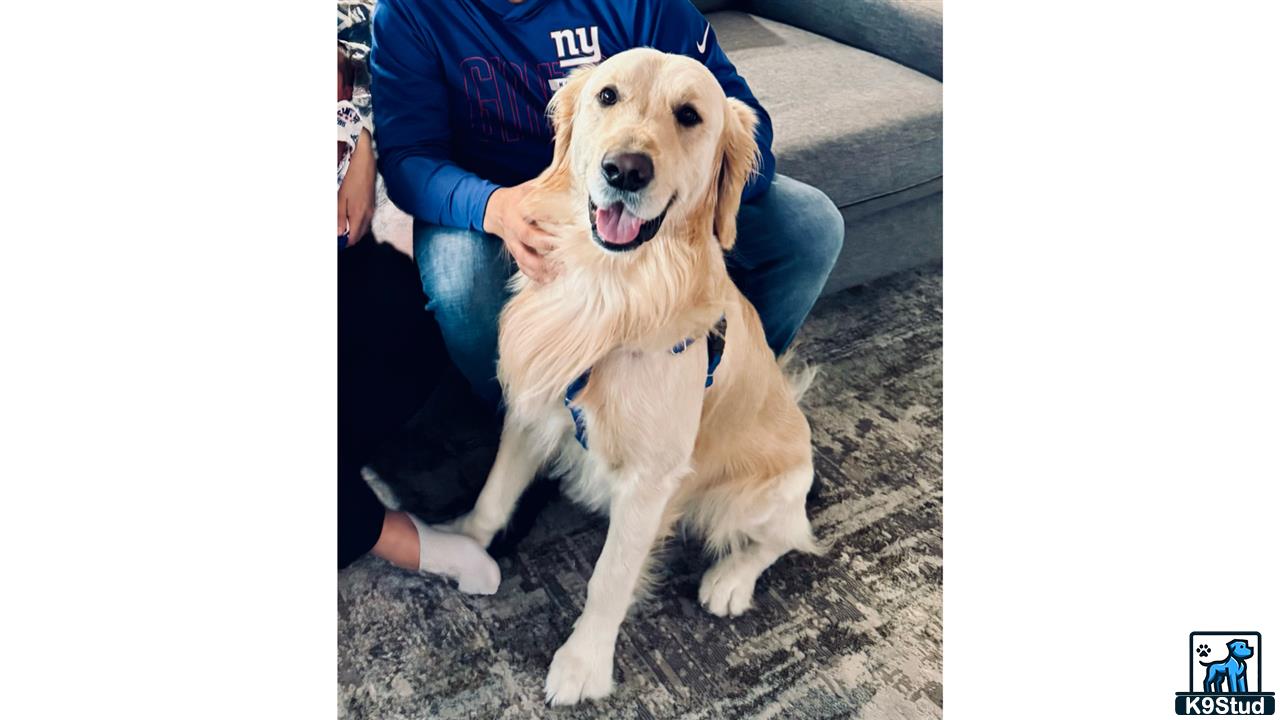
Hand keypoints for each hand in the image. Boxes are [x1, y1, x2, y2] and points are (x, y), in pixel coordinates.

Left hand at [338, 129, 375, 245]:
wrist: (365, 161)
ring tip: (340, 226)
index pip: (353, 238)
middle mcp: (367, 215)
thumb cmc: (351, 178)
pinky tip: (347, 216)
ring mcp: (371, 210)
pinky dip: (356, 223)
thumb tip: (338, 233)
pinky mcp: (371, 204)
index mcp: (359, 215)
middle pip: (359, 235)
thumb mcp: (340, 197)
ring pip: (362, 228)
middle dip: (348, 238)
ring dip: (352, 230)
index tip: (335, 242)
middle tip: (336, 235)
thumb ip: (339, 216)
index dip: (344, 243)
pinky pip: (365, 220)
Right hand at [483, 180, 557, 282]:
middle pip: (525, 253)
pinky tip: (550, 280)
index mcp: (514, 217)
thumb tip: (569, 183)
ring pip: (524, 264)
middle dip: (544, 261)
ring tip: (559, 276)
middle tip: (564, 265)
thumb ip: (546, 188)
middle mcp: (512, 234)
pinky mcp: (515, 254)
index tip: (561, 244)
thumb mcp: (529, 188)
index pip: (527, 233)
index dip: (543, 241)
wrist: (495, 209)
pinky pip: (523, 269)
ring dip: (541, 272)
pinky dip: (536, 277)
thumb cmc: (518, 196)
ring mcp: (513, 246)